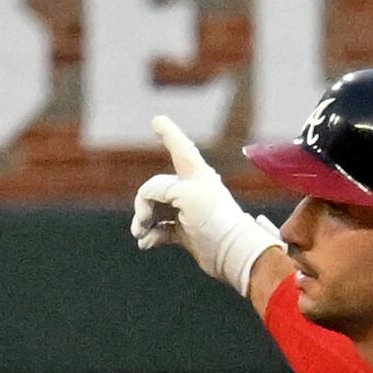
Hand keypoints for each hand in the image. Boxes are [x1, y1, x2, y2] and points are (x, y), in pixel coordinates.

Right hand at [129, 118, 283, 292]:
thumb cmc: (214, 218)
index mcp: (195, 174)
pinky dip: (150, 236)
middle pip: (155, 188)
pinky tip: (146, 244)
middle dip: (143, 204)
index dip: (168, 133)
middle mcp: (190, 189)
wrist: (232, 252)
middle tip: (142, 222)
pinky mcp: (185, 232)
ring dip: (143, 221)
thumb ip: (159, 190)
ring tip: (140, 234)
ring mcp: (187, 211)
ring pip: (154, 210)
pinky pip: (160, 230)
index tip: (157, 120)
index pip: (180, 147)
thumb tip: (147, 204)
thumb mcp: (183, 194)